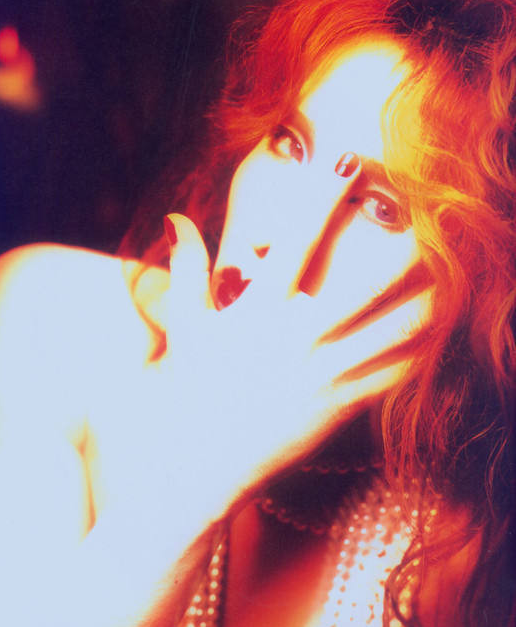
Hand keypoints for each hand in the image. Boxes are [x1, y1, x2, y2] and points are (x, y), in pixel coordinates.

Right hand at [152, 213, 429, 516]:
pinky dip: (419, 354)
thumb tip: (174, 217)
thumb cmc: (189, 388)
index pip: (296, 241)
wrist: (199, 464)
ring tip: (451, 276)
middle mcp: (297, 338)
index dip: (323, 195)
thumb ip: (184, 268)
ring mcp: (323, 375)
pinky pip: (390, 378)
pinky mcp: (339, 407)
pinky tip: (438, 334)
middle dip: (403, 253)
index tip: (348, 161)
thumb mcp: (183, 325)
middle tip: (431, 223)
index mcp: (258, 310)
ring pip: (391, 333)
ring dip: (425, 301)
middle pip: (365, 287)